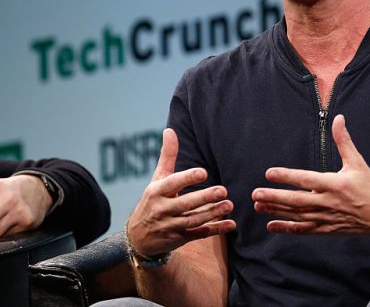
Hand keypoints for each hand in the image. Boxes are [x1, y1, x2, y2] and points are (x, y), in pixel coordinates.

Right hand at [126, 128, 235, 256]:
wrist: (138, 237)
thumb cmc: (152, 201)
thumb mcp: (157, 179)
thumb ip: (167, 156)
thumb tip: (169, 130)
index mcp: (156, 191)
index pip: (172, 183)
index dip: (187, 178)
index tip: (203, 172)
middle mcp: (162, 209)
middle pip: (185, 204)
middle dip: (204, 198)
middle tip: (223, 190)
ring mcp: (171, 226)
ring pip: (193, 220)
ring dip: (213, 213)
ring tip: (229, 205)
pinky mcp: (180, 239)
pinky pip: (199, 234)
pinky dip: (215, 230)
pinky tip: (231, 224)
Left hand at [252, 114, 369, 236]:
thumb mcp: (358, 162)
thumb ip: (344, 141)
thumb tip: (338, 118)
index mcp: (336, 184)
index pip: (306, 179)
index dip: (287, 176)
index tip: (269, 173)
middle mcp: (329, 202)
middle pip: (297, 200)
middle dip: (275, 196)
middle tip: (256, 193)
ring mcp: (327, 218)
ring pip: (297, 215)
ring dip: (276, 210)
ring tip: (258, 204)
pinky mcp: (326, 229)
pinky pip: (303, 229)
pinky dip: (287, 228)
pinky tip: (271, 225)